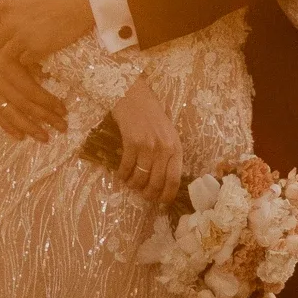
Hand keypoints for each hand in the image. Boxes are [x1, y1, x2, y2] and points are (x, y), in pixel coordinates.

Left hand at [0, 0, 96, 61]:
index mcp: (4, 4)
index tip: (2, 20)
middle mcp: (10, 23)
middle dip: (3, 37)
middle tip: (17, 32)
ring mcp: (24, 38)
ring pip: (8, 53)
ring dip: (16, 48)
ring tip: (28, 40)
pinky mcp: (38, 50)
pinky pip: (25, 61)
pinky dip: (30, 56)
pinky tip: (38, 46)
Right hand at [0, 10, 67, 141]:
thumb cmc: (10, 42)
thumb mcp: (24, 50)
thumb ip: (36, 68)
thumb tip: (55, 85)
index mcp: (8, 68)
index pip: (32, 92)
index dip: (49, 103)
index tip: (64, 111)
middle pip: (23, 105)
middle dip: (44, 118)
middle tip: (62, 127)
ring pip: (10, 114)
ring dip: (28, 128)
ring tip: (44, 137)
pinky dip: (8, 127)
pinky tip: (20, 136)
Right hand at [109, 77, 181, 206]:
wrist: (135, 96)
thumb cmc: (152, 115)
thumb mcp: (168, 134)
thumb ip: (169, 154)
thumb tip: (164, 181)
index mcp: (176, 147)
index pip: (174, 179)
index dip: (167, 195)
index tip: (160, 202)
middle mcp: (164, 148)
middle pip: (157, 182)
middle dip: (148, 194)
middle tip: (142, 196)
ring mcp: (148, 145)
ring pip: (141, 178)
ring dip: (134, 185)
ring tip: (130, 184)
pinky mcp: (132, 142)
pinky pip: (127, 167)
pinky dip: (123, 175)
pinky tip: (121, 174)